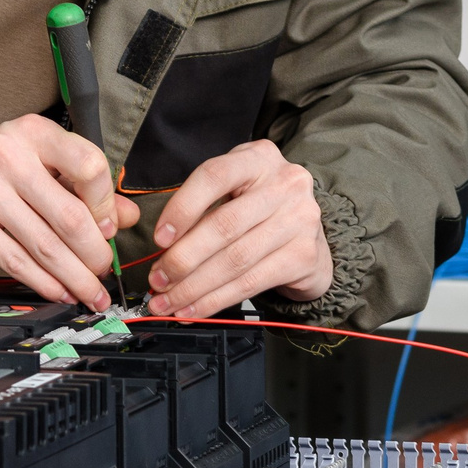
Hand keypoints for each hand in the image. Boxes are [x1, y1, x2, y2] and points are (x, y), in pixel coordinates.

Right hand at [0, 113, 138, 310]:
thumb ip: (85, 185)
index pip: (88, 166)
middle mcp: (8, 155)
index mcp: (35, 132)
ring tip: (90, 292)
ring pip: (44, 246)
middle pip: (69, 216)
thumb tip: (127, 217)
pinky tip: (59, 291)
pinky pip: (15, 261)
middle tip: (103, 271)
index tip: (109, 228)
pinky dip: (43, 283)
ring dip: (74, 277)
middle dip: (94, 254)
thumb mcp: (42, 159)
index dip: (106, 205)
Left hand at [145, 140, 331, 318]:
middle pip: (224, 225)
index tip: (159, 238)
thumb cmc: (261, 211)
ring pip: (235, 260)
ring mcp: (299, 220)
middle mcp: (284, 184)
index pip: (214, 176)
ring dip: (194, 286)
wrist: (310, 237)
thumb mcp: (237, 190)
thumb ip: (203, 208)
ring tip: (168, 301)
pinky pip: (250, 283)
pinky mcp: (303, 256)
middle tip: (157, 280)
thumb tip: (162, 249)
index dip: (182, 208)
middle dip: (183, 259)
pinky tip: (193, 309)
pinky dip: (215, 300)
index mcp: (258, 158)